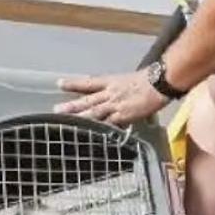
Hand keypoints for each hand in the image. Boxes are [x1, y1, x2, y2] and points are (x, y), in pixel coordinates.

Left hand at [54, 71, 168, 125]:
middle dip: (71, 105)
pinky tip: (89, 134)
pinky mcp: (123, 116)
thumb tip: (113, 95)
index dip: (73, 83)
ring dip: (79, 117)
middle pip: (87, 100)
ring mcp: (115, 105)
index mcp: (111, 82)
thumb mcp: (128, 80)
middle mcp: (110, 93)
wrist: (159, 82)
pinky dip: (99, 129)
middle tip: (55, 110)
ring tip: (65, 121)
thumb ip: (118, 88)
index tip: (59, 84)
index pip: (88, 82)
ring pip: (93, 112)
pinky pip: (108, 124)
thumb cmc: (148, 80)